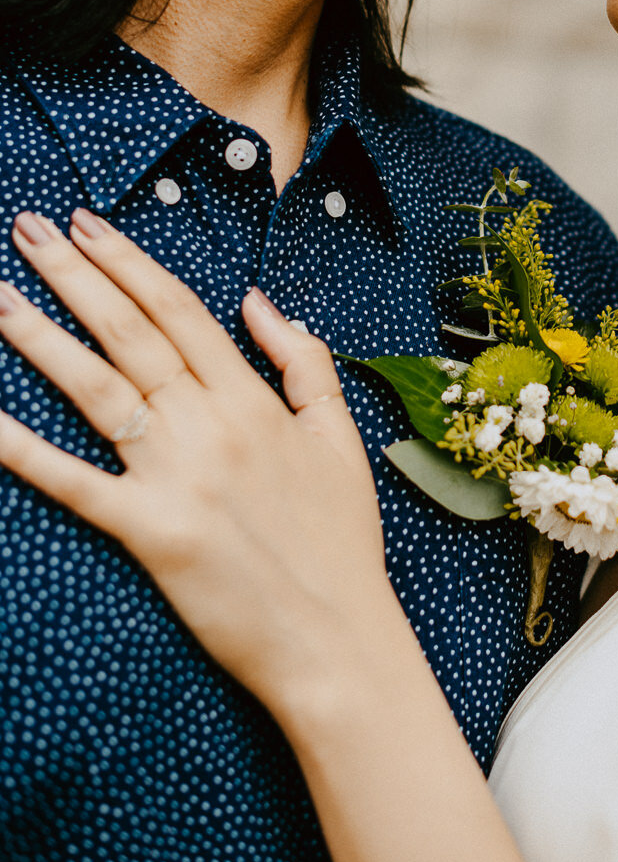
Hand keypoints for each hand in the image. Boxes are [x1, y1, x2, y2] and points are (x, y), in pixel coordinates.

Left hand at [0, 209, 393, 707]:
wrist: (336, 638)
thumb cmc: (342, 543)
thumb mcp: (340, 437)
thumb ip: (304, 361)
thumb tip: (256, 300)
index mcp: (251, 400)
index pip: (178, 308)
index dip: (128, 261)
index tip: (87, 223)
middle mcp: (208, 425)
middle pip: (128, 331)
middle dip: (73, 273)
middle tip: (27, 229)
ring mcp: (175, 476)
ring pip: (95, 387)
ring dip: (40, 336)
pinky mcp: (149, 531)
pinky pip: (74, 483)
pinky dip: (23, 451)